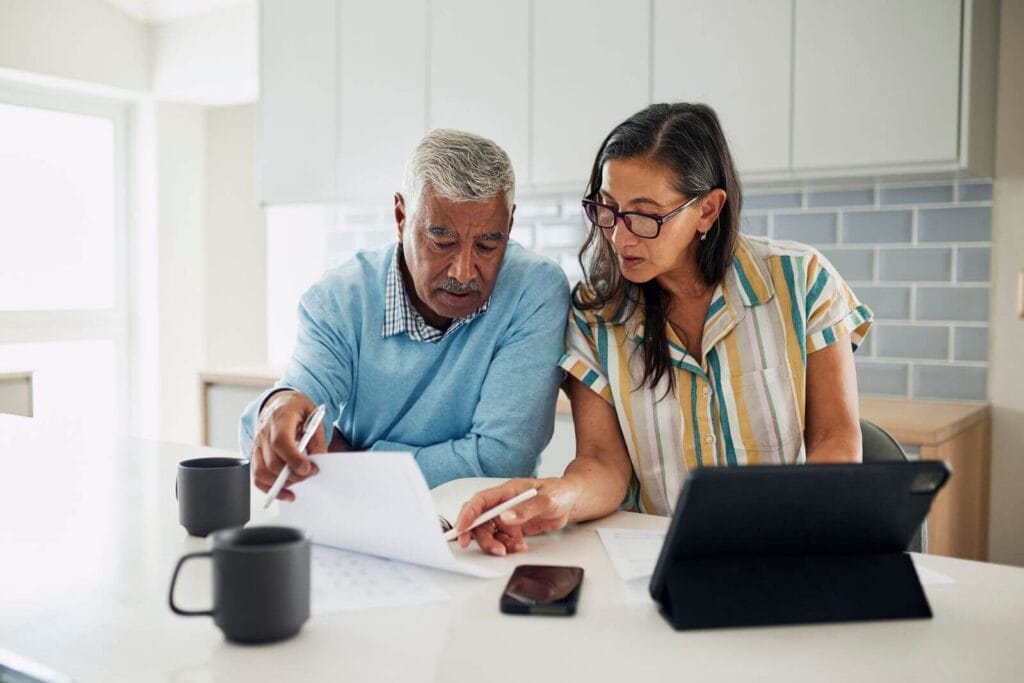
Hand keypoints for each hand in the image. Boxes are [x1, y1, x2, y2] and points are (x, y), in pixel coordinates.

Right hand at [251, 391, 326, 501]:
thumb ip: (316, 439)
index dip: (293, 458)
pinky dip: (270, 489)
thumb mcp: (314, 417)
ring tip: (300, 481)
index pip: (280, 441)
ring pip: (262, 472)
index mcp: (280, 418)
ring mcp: (257, 445)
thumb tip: (318, 461)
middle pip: (272, 461)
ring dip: (282, 483)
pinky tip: (286, 492)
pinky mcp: (255, 456)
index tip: (308, 469)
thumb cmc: (297, 410)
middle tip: (311, 473)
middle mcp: (264, 432)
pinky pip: (257, 477)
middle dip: (293, 474)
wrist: (280, 404)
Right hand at [453, 477, 577, 555]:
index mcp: (507, 491)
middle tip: (495, 549)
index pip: (480, 501)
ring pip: (489, 533)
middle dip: (482, 537)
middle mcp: (502, 504)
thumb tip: (505, 517)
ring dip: (496, 544)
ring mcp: (506, 516)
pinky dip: (507, 546)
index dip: (468, 514)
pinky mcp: (512, 528)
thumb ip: (526, 509)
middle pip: (480, 521)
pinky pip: (501, 540)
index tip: (462, 529)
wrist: (570, 500)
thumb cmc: (559, 492)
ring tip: (514, 547)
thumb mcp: (547, 499)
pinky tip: (520, 545)